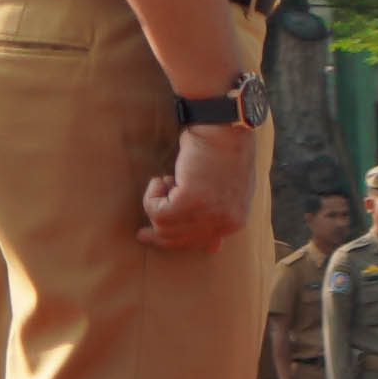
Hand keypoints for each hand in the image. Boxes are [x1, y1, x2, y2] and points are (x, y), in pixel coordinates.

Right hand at [144, 113, 258, 252]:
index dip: (175, 241)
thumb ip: (220, 217)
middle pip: (179, 240)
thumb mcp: (229, 192)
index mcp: (236, 222)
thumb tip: (213, 248)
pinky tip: (162, 178)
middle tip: (141, 233)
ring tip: (167, 182)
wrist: (223, 129)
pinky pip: (156, 211)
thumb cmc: (223, 154)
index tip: (152, 238)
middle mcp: (225, 222)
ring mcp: (209, 214)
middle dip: (158, 233)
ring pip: (163, 227)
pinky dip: (152, 195)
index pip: (199, 243)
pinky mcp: (190, 202)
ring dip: (157, 204)